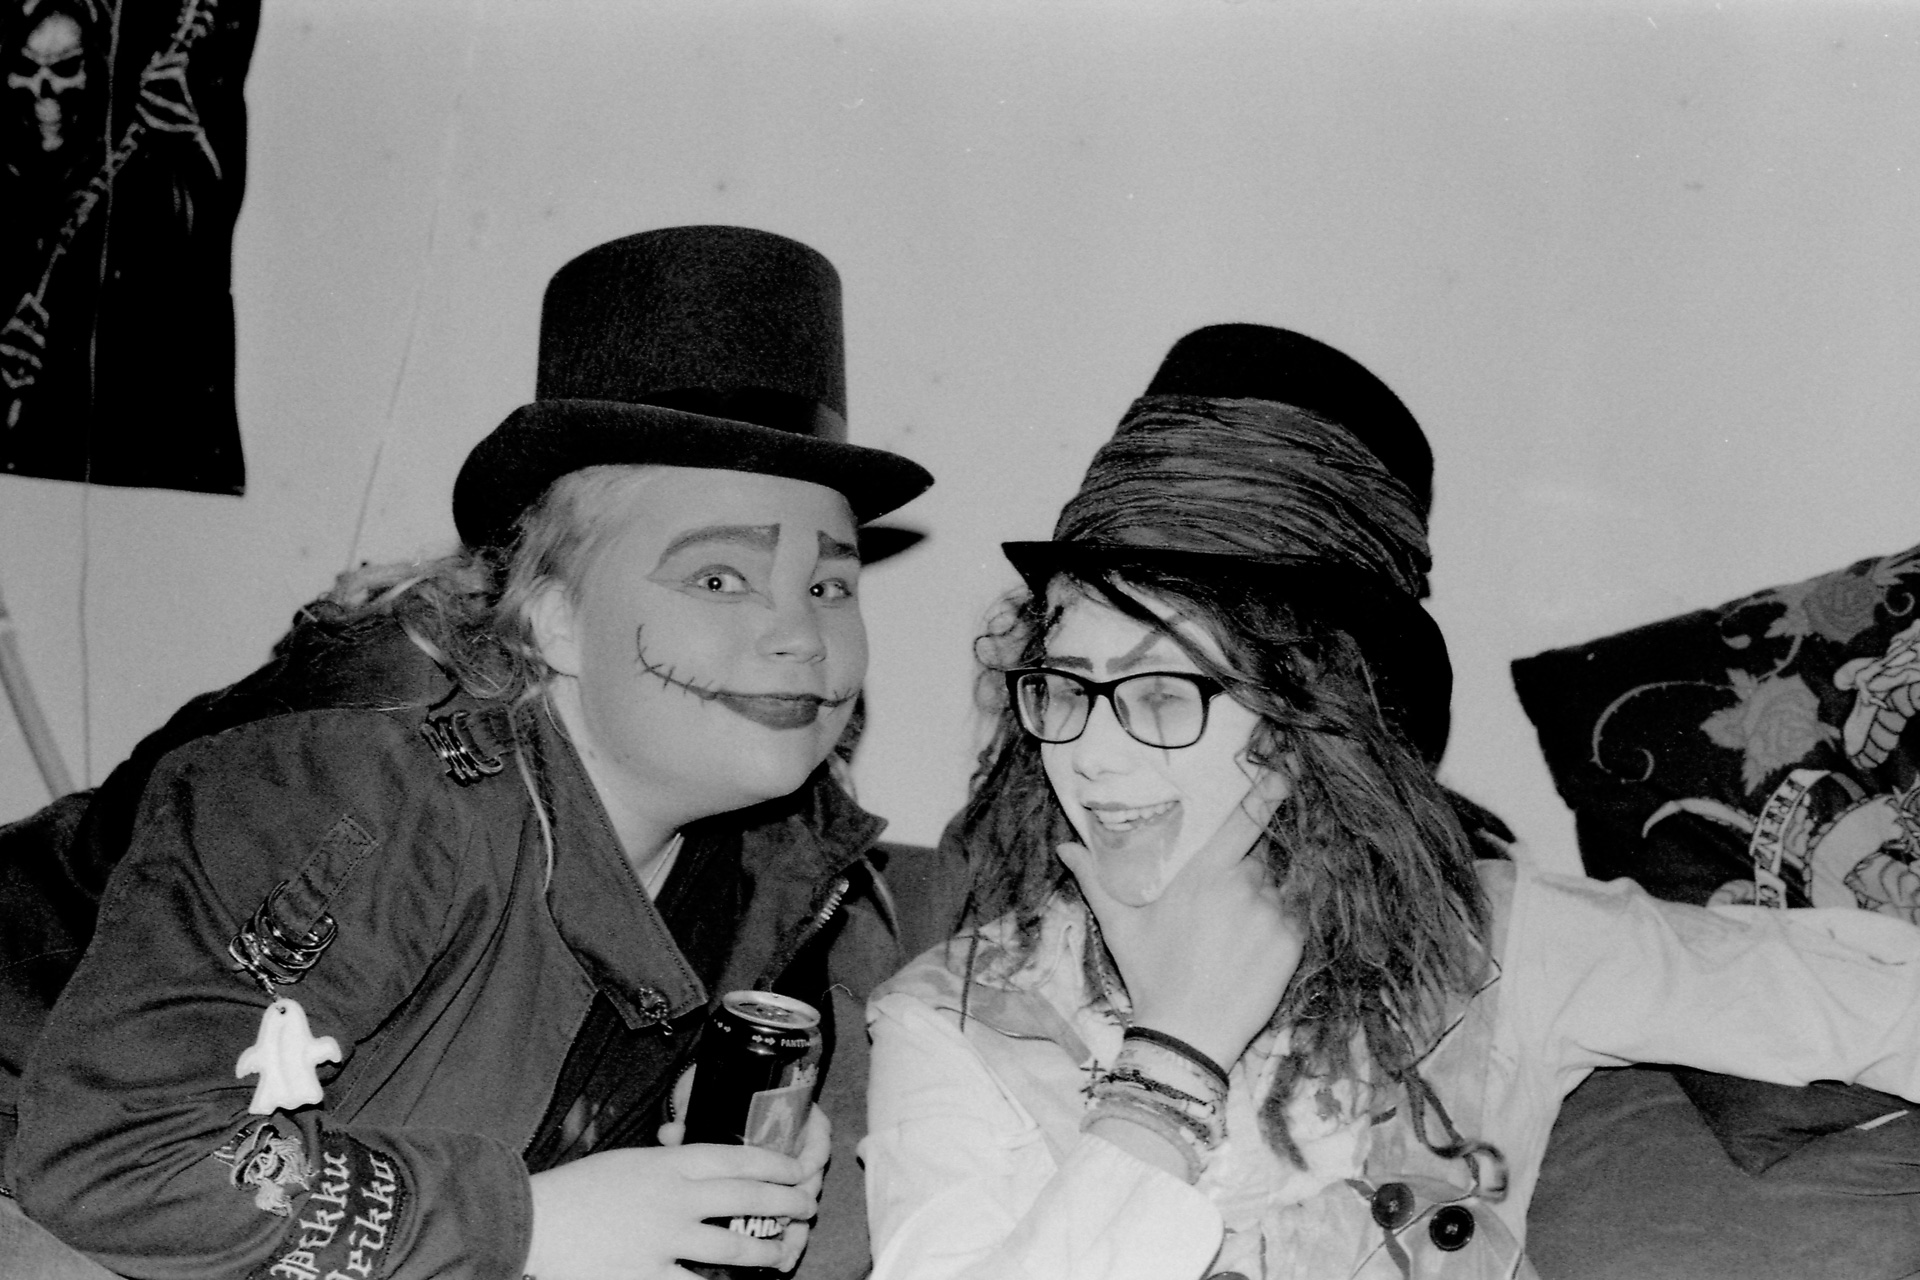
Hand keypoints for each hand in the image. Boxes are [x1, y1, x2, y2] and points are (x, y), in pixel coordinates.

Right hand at [524, 1120, 823, 1279]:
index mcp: (669, 1163)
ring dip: (767, 1251)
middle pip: (748, 1197)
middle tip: (805, 1206)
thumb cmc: (578, 1190)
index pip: (737, 1158)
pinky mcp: (649, 1274)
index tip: (796, 1168)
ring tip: (782, 1252)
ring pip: (736, 1246)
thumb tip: (700, 1167)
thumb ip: (669, 1164)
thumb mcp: (631, 1162)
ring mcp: (665, 1238)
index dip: (775, 1164)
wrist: (536, 1220)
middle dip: (787, 1202)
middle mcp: (675, 1198)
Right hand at [1060, 771, 1299, 1070]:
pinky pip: (1292, 920)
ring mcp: (1272, 916)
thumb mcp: (1120, 925)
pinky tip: (1251, 954)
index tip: (1286, 771)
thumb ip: (1095, 878)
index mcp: (1204, 874)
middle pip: (1254, 862)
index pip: (1244, 819)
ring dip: (1260, 904)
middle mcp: (1244, 887)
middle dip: (1242, 875)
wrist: (1188, 1036)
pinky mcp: (1292, 944)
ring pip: (1274, 892)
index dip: (1268, 791)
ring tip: (1232, 940)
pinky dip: (1277, 930)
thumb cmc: (1151, 975)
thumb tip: (1065, 846)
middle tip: (1218, 911)